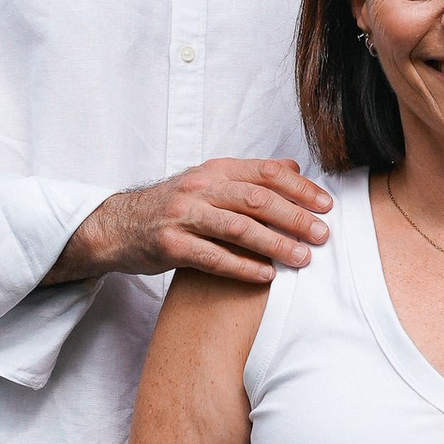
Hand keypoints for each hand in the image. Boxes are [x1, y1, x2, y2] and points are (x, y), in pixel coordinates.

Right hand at [51, 158, 328, 286]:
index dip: (299, 188)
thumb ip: (249, 176)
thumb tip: (293, 167)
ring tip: (302, 258)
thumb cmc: (172, 207)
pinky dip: (243, 267)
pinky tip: (267, 276)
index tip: (326, 205)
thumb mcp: (207, 182)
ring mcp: (182, 216)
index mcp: (213, 170)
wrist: (116, 227)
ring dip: (275, 244)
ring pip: (238, 228)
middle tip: (322, 234)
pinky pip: (213, 258)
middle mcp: (198, 188)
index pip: (264, 173)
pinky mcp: (170, 246)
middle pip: (256, 199)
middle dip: (294, 217)